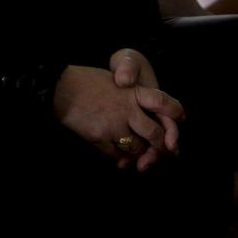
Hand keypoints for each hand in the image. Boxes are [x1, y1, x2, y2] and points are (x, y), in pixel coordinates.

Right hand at [53, 65, 183, 171]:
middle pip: (155, 135)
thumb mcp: (113, 81)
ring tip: (134, 151)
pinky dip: (118, 156)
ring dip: (138, 153)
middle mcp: (126, 110)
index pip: (163, 102)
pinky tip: (116, 152)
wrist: (57, 88)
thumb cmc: (84, 82)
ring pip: (137, 148)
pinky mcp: (99, 137)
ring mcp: (113, 125)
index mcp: (131, 93)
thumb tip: (144, 112)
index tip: (179, 119)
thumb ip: (130, 96)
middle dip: (160, 146)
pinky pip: (116, 154)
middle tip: (162, 150)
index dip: (175, 112)